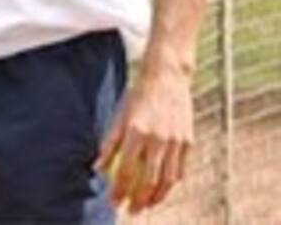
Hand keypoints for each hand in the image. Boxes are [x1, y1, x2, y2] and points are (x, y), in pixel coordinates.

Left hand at [96, 66, 193, 213]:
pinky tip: (163, 189)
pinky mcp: (188, 141)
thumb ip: (109, 143)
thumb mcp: (119, 116)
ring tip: (146, 205)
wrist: (167, 77)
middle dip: (138, 199)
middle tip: (130, 210)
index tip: (113, 202)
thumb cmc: (139, 96)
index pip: (126, 170)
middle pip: (149, 179)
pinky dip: (171, 183)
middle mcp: (158, 138)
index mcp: (136, 131)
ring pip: (168, 179)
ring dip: (157, 196)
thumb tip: (98, 167)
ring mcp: (176, 141)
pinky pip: (180, 169)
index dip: (119, 189)